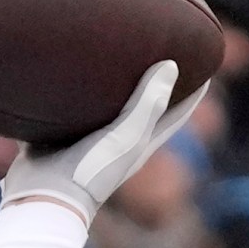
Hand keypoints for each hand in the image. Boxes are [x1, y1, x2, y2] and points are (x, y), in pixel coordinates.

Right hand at [0, 61, 209, 226]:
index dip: (194, 89)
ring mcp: (85, 142)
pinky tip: (63, 72)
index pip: (176, 113)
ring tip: (113, 53)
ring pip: (103, 108)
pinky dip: (70, 94)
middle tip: (161, 48)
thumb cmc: (91, 170)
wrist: (43, 199)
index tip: (206, 60)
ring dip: (110, 86)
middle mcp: (116, 143)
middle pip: (143, 108)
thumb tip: (171, 65)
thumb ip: (148, 104)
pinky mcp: (56, 140)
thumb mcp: (127, 137)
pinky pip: (67, 112)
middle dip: (153, 81)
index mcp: (140, 143)